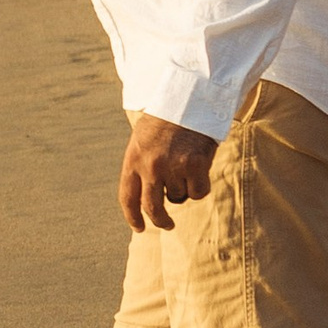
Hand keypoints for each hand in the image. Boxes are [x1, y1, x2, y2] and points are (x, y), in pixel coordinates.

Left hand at [120, 115, 217, 233]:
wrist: (188, 99)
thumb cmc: (166, 120)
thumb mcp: (143, 141)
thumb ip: (142, 167)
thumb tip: (148, 201)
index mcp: (133, 159)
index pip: (127, 197)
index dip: (132, 217)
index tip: (139, 228)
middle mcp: (150, 166)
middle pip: (152, 208)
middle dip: (160, 221)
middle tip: (167, 224)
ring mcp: (172, 167)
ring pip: (179, 197)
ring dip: (184, 188)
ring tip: (185, 164)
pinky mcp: (195, 166)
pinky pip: (198, 192)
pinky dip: (200, 186)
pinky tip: (200, 167)